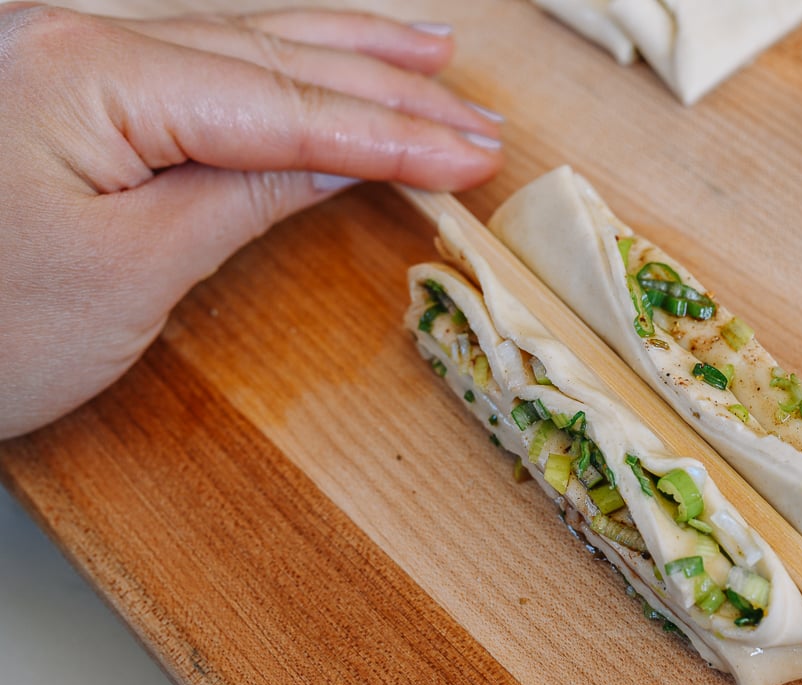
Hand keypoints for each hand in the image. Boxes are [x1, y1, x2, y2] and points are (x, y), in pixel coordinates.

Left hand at [0, 3, 503, 437]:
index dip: (391, 133)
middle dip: (385, 87)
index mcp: (88, 70)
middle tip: (477, 117)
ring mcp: (61, 47)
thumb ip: (248, 192)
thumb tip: (346, 155)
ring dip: (341, 52)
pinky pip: (190, 55)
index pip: (282, 102)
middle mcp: (72, 30)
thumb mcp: (134, 272)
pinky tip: (316, 53)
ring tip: (430, 56)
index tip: (472, 156)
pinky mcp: (59, 79)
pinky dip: (271, 62)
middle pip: (268, 51)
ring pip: (236, 39)